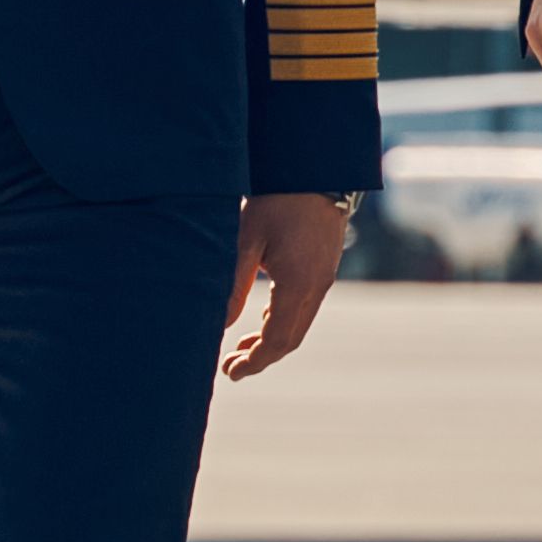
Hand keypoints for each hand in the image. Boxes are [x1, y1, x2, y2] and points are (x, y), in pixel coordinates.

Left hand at [224, 191, 346, 378]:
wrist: (316, 170)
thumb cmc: (277, 200)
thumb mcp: (246, 240)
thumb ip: (233, 285)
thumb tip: (218, 324)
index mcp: (298, 284)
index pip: (278, 340)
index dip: (254, 362)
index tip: (230, 371)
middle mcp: (316, 287)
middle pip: (291, 339)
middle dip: (261, 358)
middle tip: (230, 366)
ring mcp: (323, 278)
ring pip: (298, 324)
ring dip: (271, 341)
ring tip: (241, 348)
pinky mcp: (323, 269)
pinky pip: (304, 307)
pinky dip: (281, 321)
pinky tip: (260, 318)